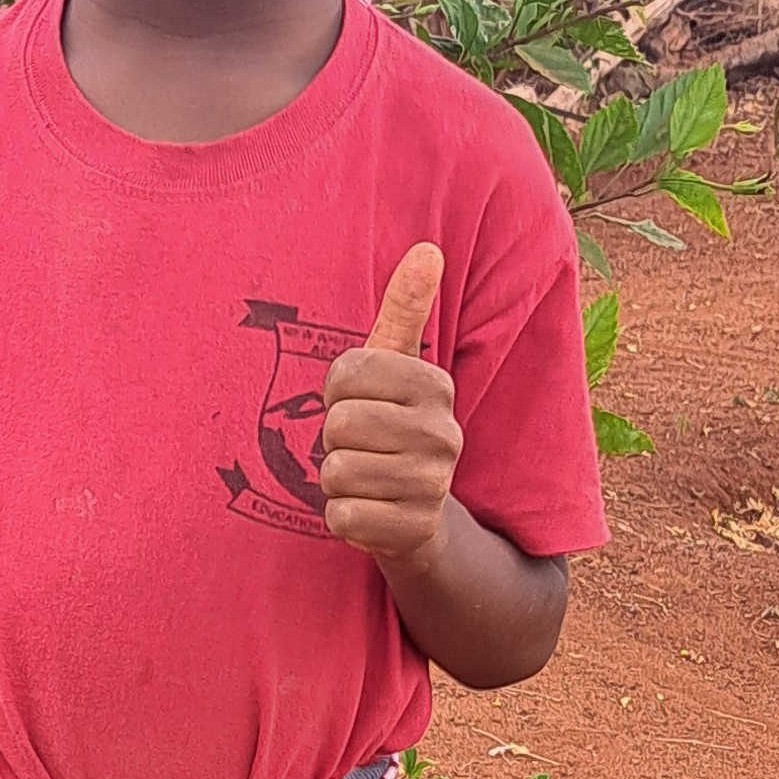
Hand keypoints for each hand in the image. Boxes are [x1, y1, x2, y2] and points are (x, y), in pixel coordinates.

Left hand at [319, 243, 461, 566]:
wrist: (419, 517)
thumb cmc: (392, 426)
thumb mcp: (396, 368)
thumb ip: (405, 310)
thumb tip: (427, 249)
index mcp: (434, 385)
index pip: (346, 374)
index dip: (335, 393)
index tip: (356, 403)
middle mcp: (443, 432)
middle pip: (340, 425)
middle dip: (335, 439)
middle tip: (360, 446)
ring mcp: (433, 483)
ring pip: (337, 471)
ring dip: (336, 479)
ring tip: (365, 477)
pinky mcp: (415, 529)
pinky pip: (343, 516)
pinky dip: (342, 517)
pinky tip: (368, 510)